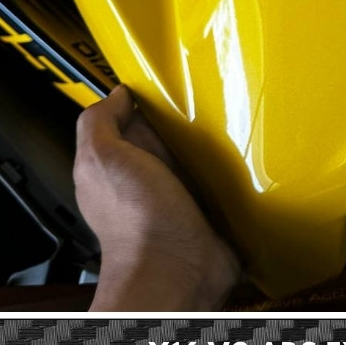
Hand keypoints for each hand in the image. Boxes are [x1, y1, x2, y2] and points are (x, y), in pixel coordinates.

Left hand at [74, 84, 239, 309]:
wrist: (175, 270)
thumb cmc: (137, 222)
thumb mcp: (102, 158)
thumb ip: (100, 123)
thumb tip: (117, 94)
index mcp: (119, 164)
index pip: (132, 118)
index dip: (148, 96)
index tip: (169, 74)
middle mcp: (149, 177)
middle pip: (169, 134)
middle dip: (186, 115)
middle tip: (207, 90)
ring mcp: (182, 193)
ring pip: (198, 154)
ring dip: (214, 139)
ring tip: (232, 115)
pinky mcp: (212, 207)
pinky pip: (224, 177)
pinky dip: (234, 166)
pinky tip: (245, 149)